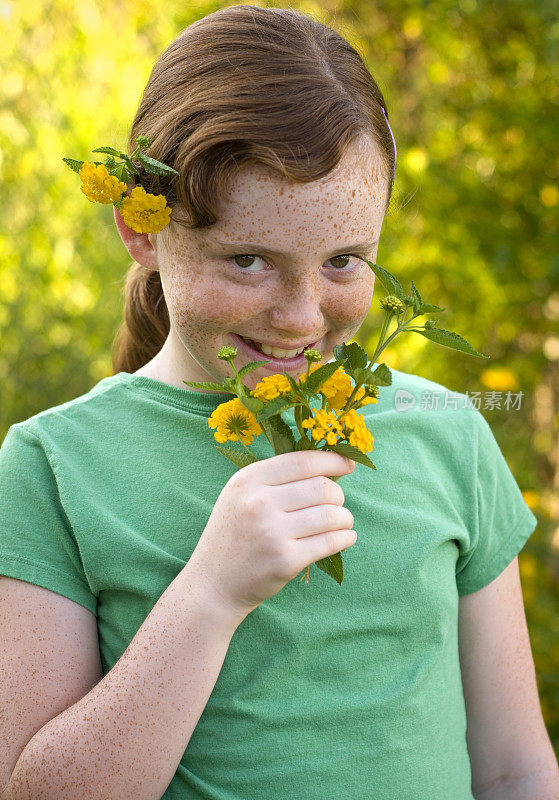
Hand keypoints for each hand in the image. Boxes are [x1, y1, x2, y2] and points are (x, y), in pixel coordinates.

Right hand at [188, 451, 355, 623]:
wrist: (213, 583)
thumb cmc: (235, 533)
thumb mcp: (241, 494)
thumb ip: (277, 477)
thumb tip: (329, 464)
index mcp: (248, 480)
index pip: (302, 461)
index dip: (332, 460)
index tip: (349, 463)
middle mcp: (259, 503)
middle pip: (322, 487)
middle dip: (338, 495)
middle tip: (336, 504)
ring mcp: (272, 533)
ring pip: (331, 515)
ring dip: (345, 518)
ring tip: (341, 522)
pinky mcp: (285, 561)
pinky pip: (330, 542)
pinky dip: (345, 538)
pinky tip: (346, 537)